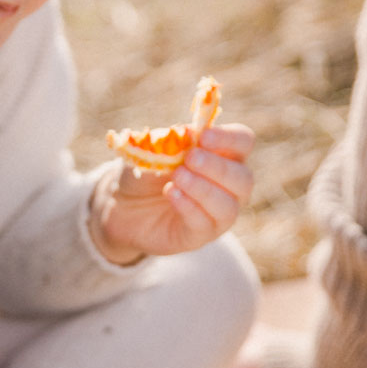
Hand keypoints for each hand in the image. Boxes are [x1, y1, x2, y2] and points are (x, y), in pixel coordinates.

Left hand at [88, 124, 254, 263]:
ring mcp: (217, 214)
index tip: (204, 136)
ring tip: (177, 176)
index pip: (243, 142)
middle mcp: (228, 187)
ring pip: (228, 206)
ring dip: (203, 189)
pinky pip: (204, 224)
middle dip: (218, 167)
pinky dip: (188, 206)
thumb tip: (189, 131)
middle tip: (191, 158)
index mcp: (223, 156)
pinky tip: (171, 193)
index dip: (229, 138)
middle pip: (243, 178)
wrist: (122, 203)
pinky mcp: (199, 236)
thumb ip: (173, 142)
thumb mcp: (155, 150)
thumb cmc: (147, 171)